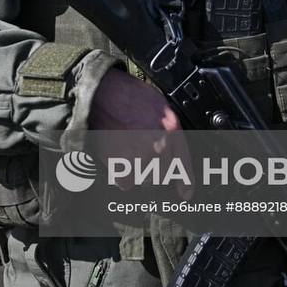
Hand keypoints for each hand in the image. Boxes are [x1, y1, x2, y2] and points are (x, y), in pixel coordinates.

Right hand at [88, 68, 188, 188]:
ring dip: (138, 172)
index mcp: (172, 131)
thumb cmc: (127, 95)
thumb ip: (169, 128)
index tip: (185, 193)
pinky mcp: (122, 167)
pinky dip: (121, 174)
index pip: (183, 164)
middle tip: (140, 153)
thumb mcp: (159, 105)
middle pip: (162, 174)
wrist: (101, 94)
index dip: (185, 182)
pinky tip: (118, 157)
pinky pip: (126, 182)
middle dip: (154, 168)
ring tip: (127, 151)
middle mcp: (160, 147)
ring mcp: (141, 159)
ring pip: (145, 179)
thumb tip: (172, 145)